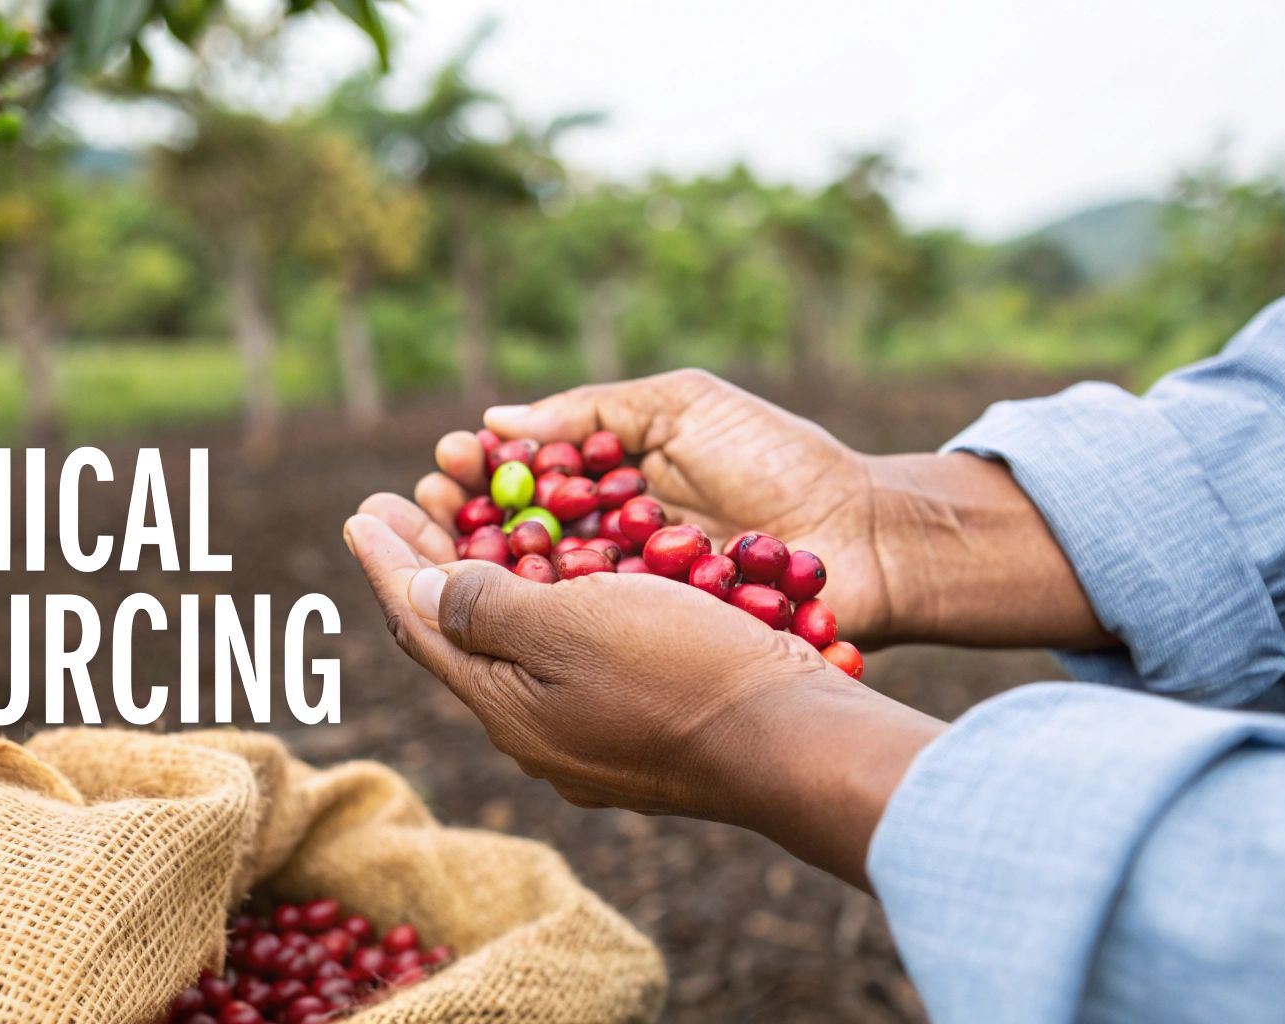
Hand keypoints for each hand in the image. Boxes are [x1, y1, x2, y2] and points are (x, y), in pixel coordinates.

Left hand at [342, 501, 945, 887]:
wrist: (792, 739)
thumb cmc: (681, 669)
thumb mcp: (569, 624)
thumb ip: (485, 605)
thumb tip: (418, 589)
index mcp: (505, 710)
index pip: (420, 626)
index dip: (388, 562)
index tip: (360, 509)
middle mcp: (535, 734)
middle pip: (460, 639)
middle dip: (424, 567)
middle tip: (399, 505)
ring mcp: (585, 739)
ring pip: (514, 649)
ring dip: (483, 582)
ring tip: (467, 528)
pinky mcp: (635, 730)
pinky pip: (563, 660)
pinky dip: (539, 607)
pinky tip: (553, 583)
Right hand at [409, 369, 895, 637]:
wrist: (867, 534)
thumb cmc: (781, 461)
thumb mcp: (683, 407)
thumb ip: (592, 411)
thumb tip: (498, 420)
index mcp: (606, 495)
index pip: (519, 488)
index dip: (475, 477)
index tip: (442, 459)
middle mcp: (605, 556)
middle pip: (511, 547)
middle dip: (457, 527)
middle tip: (417, 507)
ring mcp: (628, 610)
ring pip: (536, 600)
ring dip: (484, 578)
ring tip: (441, 552)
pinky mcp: (655, 652)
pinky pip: (588, 641)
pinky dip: (548, 621)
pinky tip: (510, 604)